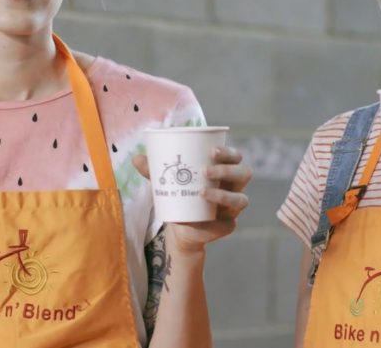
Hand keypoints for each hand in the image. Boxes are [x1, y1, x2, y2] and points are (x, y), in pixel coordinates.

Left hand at [133, 147, 251, 254]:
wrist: (180, 229)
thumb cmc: (179, 197)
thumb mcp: (167, 182)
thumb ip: (153, 171)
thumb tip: (136, 158)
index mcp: (223, 171)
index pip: (235, 157)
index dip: (229, 152)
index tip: (212, 150)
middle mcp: (234, 187)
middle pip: (244, 174)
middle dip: (227, 170)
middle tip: (206, 170)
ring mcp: (233, 208)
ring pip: (241, 199)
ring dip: (224, 194)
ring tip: (202, 192)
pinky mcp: (228, 226)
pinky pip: (229, 223)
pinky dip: (216, 220)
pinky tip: (203, 219)